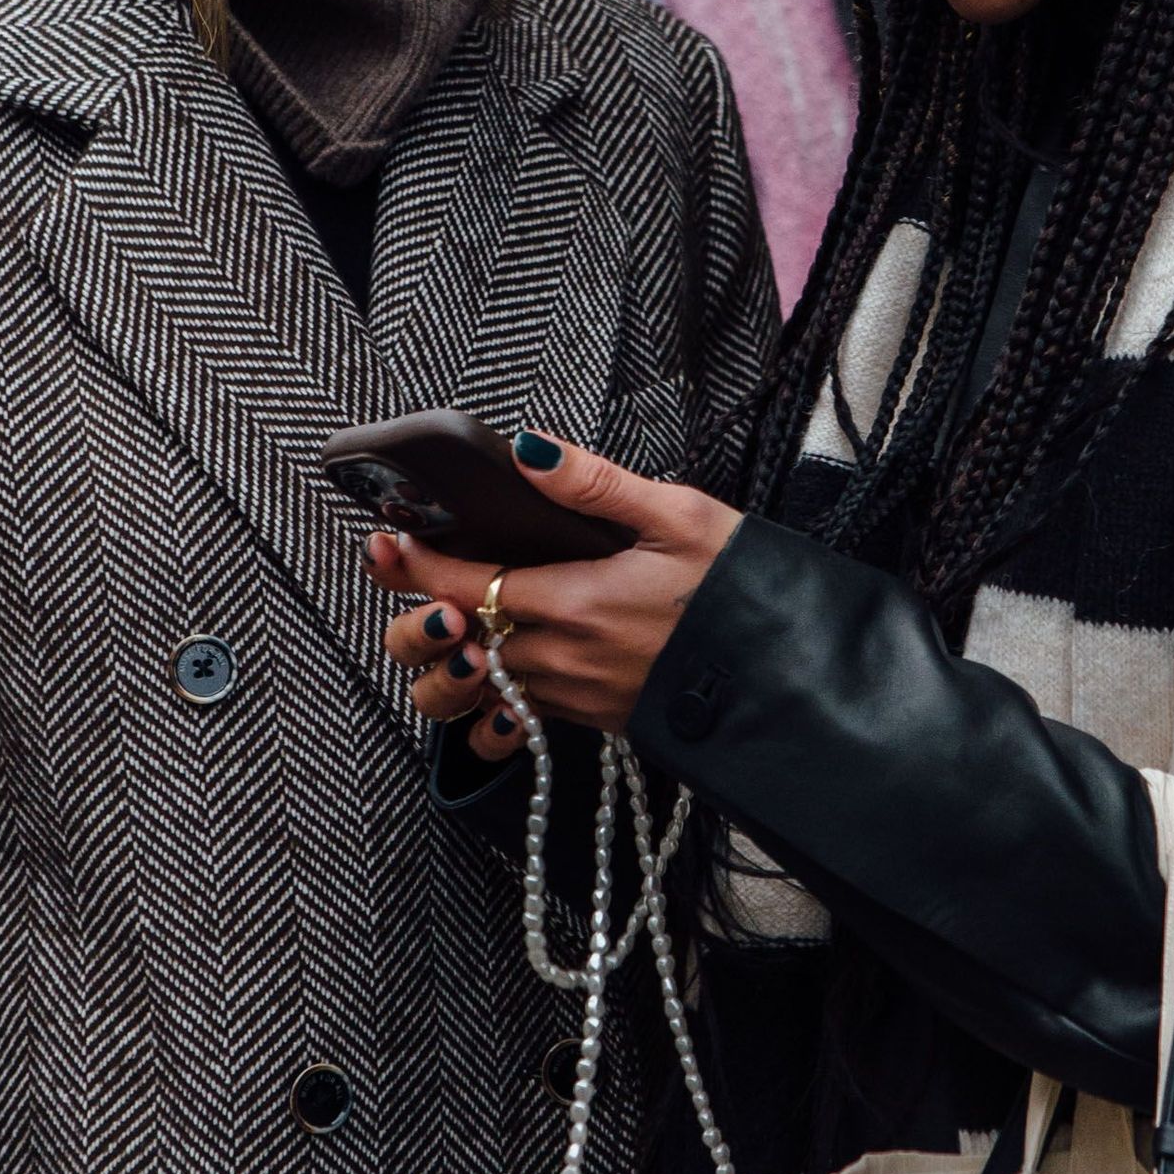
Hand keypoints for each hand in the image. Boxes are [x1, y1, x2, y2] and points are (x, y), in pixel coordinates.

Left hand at [372, 433, 741, 744]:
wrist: (786, 678)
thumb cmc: (736, 593)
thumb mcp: (679, 517)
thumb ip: (595, 484)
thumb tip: (530, 451)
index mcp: (574, 602)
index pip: (464, 584)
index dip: (415, 564)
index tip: (388, 542)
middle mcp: (560, 659)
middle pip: (453, 648)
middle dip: (421, 619)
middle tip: (420, 584)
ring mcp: (571, 698)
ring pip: (474, 694)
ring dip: (450, 668)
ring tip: (456, 632)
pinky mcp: (589, 723)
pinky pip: (516, 722)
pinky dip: (492, 705)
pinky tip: (500, 677)